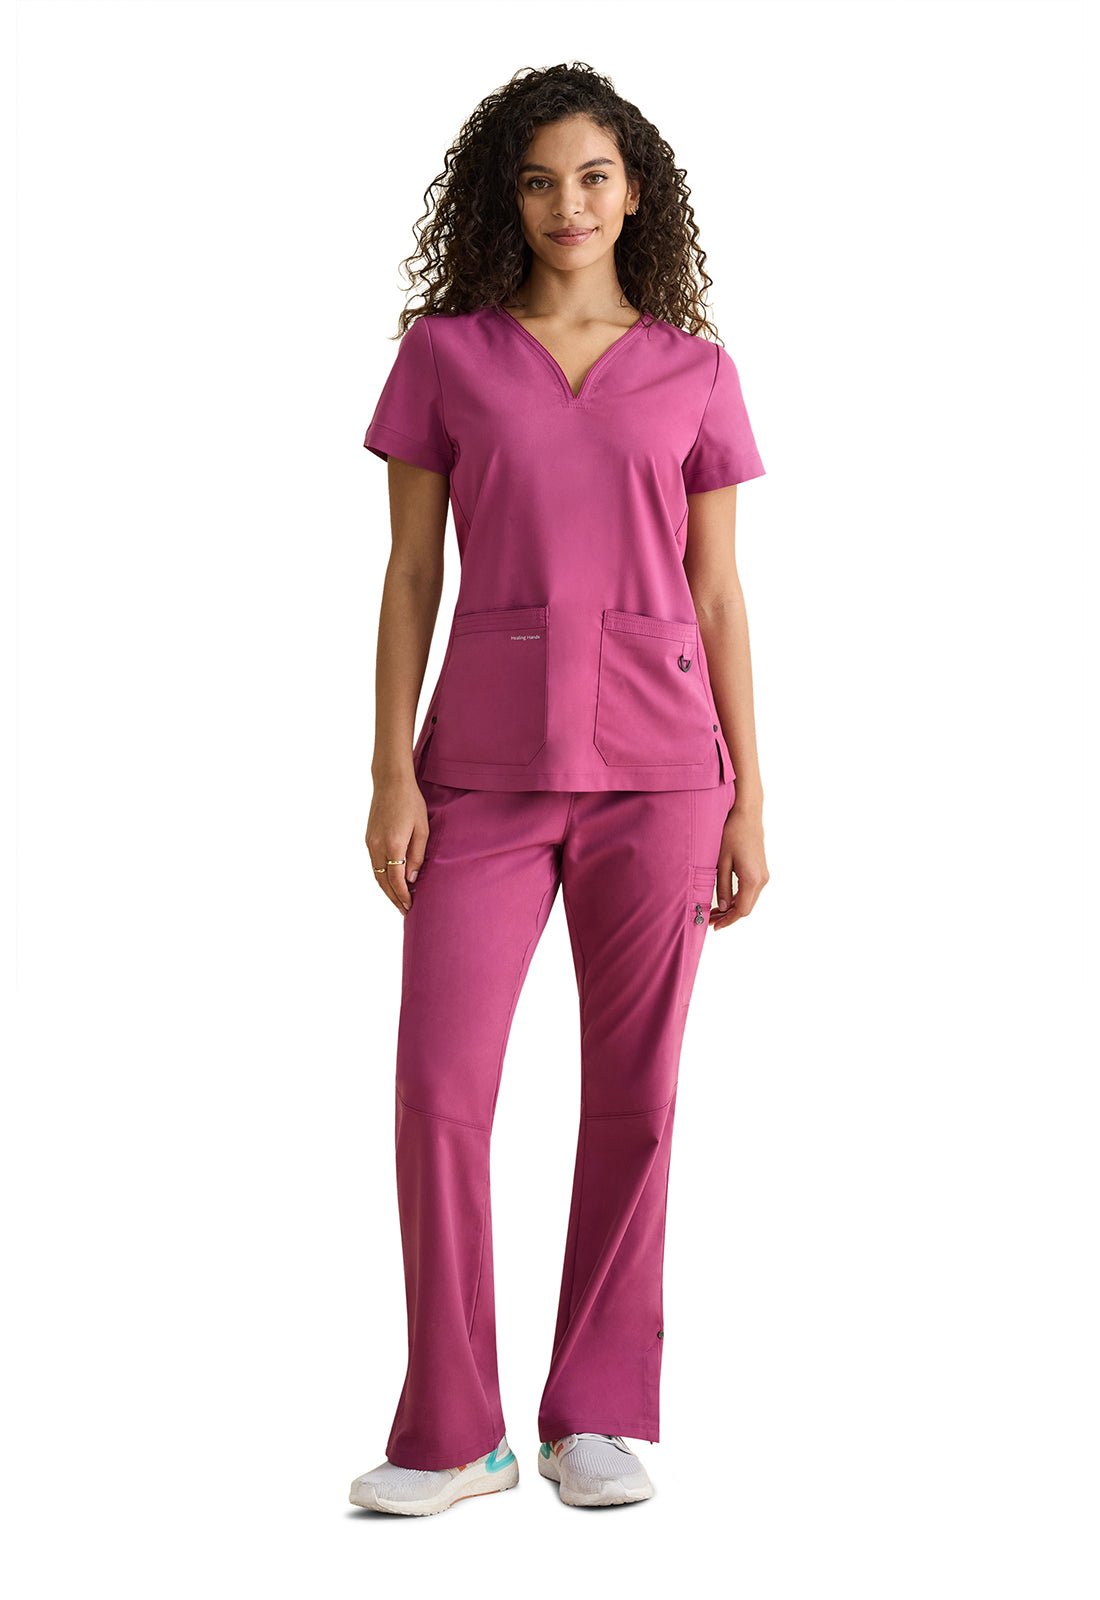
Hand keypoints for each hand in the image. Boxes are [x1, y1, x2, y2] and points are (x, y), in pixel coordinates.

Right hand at [365, 774, 428, 914]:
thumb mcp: (422, 829)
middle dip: (393, 898)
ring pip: (376, 874)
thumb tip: (411, 879)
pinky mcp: (368, 838)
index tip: (410, 907)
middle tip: (404, 910)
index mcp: (393, 845)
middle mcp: (377, 846)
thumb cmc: (411, 802)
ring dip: (386, 889)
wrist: (390, 782)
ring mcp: (370, 843)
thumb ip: (417, 856)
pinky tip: (390, 881)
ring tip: (398, 900)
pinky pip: (373, 864)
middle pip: (382, 882)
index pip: (395, 880)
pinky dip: (381, 876)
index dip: (403, 896)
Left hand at [712, 805, 768, 928]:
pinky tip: (724, 900)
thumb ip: (721, 886)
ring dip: (733, 908)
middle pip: (746, 908)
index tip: (714, 926)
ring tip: (714, 913)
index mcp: (752, 879)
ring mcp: (763, 875)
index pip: (741, 910)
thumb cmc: (731, 833)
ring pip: (749, 900)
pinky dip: (738, 898)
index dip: (727, 920)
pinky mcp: (761, 870)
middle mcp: (762, 880)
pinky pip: (750, 891)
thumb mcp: (721, 861)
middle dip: (729, 917)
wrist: (747, 814)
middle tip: (710, 921)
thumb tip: (722, 907)